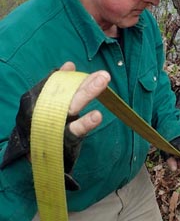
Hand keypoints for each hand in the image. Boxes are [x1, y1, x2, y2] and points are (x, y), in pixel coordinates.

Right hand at [0, 62, 109, 190]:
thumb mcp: (47, 103)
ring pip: (69, 108)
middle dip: (85, 84)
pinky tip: (97, 115)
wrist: (34, 155)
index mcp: (35, 99)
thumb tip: (69, 65)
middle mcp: (40, 111)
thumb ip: (58, 84)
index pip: (56, 83)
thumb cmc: (42, 123)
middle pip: (65, 94)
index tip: (97, 74)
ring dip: (86, 94)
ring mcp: (51, 126)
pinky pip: (74, 132)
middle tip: (104, 76)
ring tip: (102, 84)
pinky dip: (85, 123)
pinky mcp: (61, 141)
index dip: (74, 77)